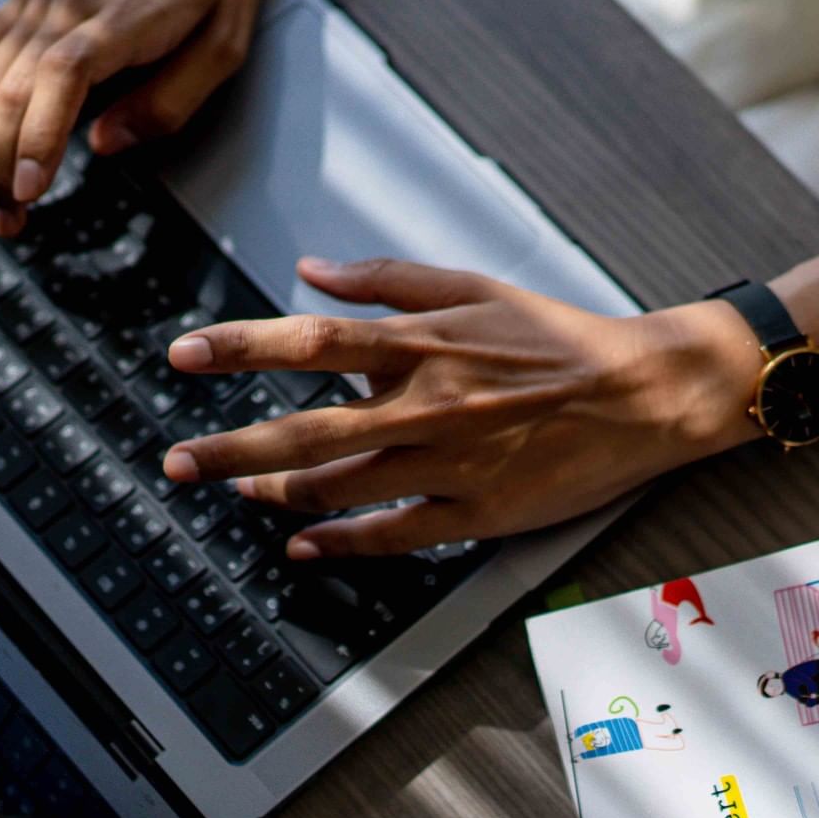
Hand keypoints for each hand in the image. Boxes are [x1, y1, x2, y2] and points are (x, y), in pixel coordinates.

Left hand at [160, 257, 768, 557]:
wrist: (642, 394)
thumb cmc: (559, 338)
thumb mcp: (475, 286)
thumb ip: (390, 278)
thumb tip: (313, 271)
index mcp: (426, 345)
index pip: (313, 343)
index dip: (242, 348)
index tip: (185, 354)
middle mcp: (428, 407)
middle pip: (309, 430)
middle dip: (232, 445)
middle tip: (177, 460)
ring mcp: (450, 467)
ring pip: (342, 489)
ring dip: (275, 491)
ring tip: (231, 490)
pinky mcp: (476, 514)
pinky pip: (394, 536)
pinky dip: (342, 544)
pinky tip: (301, 546)